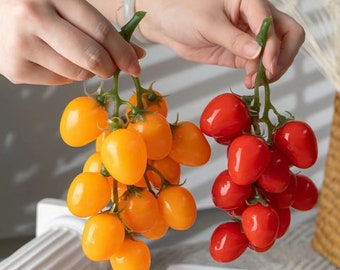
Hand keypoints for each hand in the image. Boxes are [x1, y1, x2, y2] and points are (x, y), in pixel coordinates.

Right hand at [0, 0, 144, 84]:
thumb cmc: (36, 6)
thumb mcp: (69, 5)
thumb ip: (100, 28)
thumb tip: (135, 54)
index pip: (101, 32)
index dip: (124, 53)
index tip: (136, 65)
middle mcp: (33, 18)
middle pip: (91, 58)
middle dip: (110, 67)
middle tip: (112, 67)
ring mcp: (21, 46)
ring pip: (77, 73)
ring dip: (89, 71)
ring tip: (80, 58)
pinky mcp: (15, 70)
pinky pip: (59, 81)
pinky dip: (68, 75)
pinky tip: (58, 60)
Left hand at [136, 0, 304, 87]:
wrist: (168, 25)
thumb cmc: (185, 12)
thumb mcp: (208, 24)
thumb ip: (233, 39)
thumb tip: (257, 53)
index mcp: (250, 1)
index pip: (273, 23)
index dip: (273, 46)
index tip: (267, 66)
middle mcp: (255, 18)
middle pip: (288, 35)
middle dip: (282, 56)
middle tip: (268, 74)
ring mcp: (250, 37)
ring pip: (276, 52)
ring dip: (271, 69)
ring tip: (254, 81)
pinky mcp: (241, 53)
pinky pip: (258, 65)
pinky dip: (258, 75)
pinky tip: (249, 82)